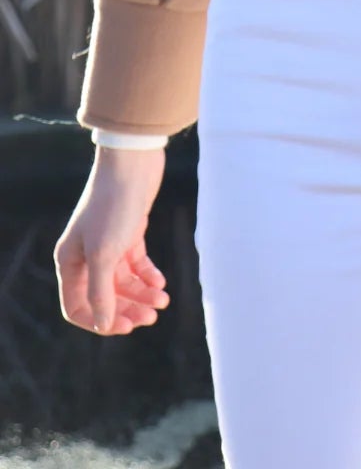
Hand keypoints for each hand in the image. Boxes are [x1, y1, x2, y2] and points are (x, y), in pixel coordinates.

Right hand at [53, 146, 171, 335]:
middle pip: (104, 297)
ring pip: (123, 282)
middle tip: (151, 317)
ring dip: (142, 294)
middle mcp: (85, 256)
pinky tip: (161, 282)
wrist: (133, 163)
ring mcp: (108, 244)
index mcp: (70, 262)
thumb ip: (101, 292)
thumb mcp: (104, 254)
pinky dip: (148, 275)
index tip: (126, 327)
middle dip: (127, 309)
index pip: (78, 306)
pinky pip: (136, 264)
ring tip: (163, 300)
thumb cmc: (112, 206)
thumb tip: (103, 324)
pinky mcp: (128, 233)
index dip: (100, 321)